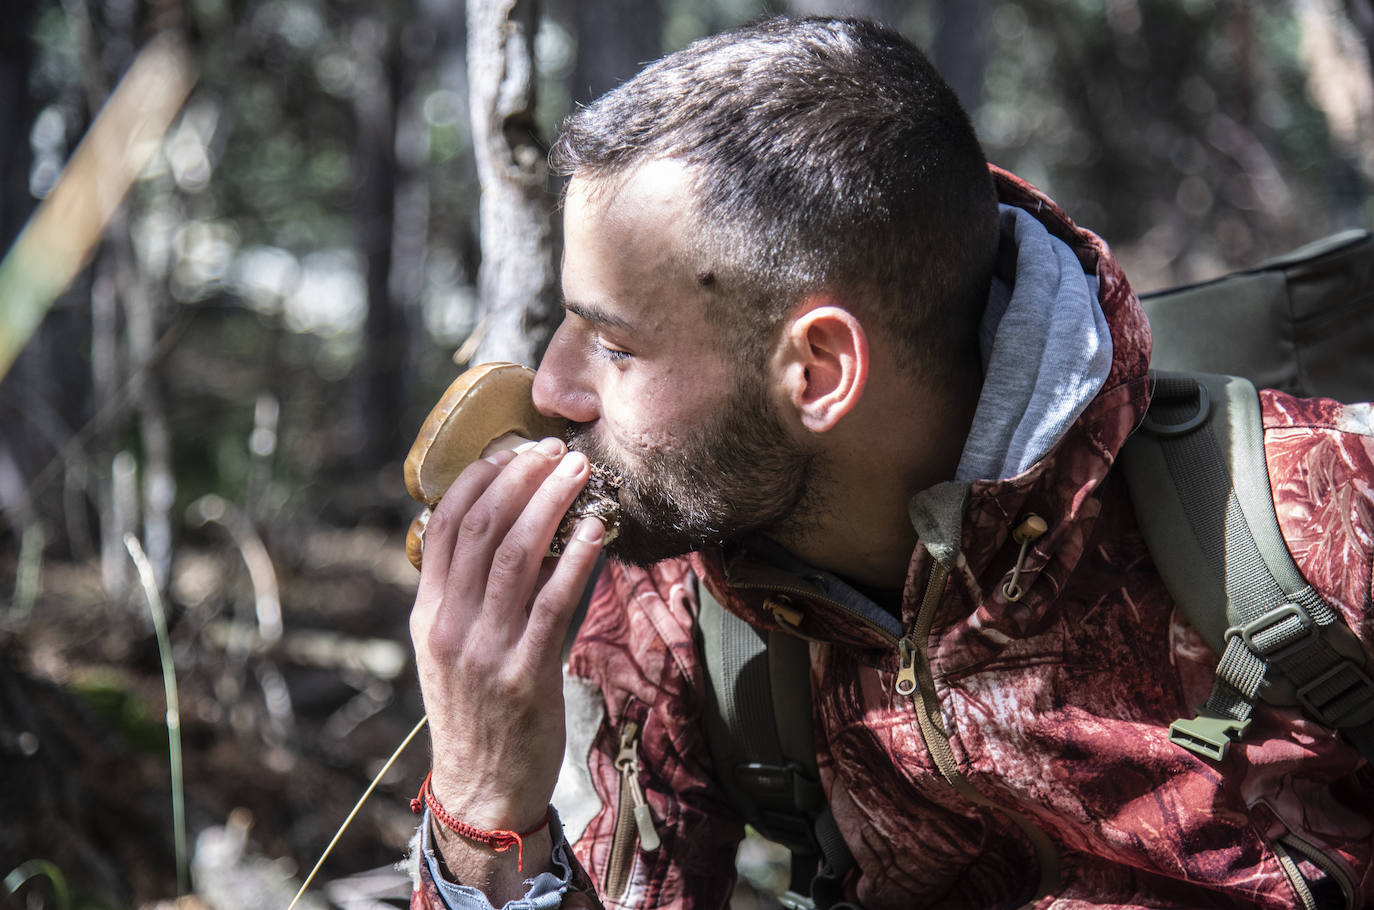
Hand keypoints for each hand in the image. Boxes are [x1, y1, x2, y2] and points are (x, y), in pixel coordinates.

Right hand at [409, 436, 604, 884]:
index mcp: (427, 614)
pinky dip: (575, 558)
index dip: (480, 479)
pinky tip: (596, 529)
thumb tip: (502, 530)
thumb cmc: (476, 711)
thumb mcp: (451, 649)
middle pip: (481, 529)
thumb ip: (466, 595)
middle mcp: (449, 626)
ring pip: (515, 555)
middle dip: (520, 478)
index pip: (445, 526)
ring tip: (578, 472)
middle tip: (554, 449)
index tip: (512, 450)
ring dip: (550, 504)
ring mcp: (484, 650)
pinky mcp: (524, 674)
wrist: (483, 788)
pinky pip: (553, 602)